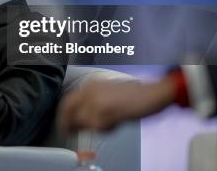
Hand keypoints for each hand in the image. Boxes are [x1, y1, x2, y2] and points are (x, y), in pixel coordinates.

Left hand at [57, 78, 175, 133]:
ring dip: (94, 127)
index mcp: (90, 84)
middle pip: (69, 111)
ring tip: (110, 123)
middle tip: (73, 132)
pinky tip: (116, 122)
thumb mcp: (108, 94)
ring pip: (84, 121)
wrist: (153, 93)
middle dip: (70, 124)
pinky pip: (97, 127)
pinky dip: (106, 129)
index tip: (64, 125)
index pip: (67, 101)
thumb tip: (78, 120)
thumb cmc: (135, 95)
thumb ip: (91, 104)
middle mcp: (90, 89)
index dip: (63, 116)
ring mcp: (96, 100)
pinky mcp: (105, 110)